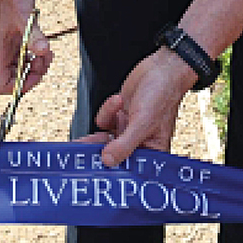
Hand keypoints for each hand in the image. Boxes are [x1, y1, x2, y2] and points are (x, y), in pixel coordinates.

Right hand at [0, 0, 51, 95]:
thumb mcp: (25, 16)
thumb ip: (34, 37)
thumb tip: (43, 53)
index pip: (1, 84)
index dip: (20, 86)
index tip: (36, 73)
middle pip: (12, 77)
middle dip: (32, 73)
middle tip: (45, 59)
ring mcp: (5, 40)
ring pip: (19, 64)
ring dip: (35, 62)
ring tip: (46, 51)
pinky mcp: (12, 32)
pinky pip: (23, 51)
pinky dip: (34, 51)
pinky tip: (42, 42)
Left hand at [94, 50, 196, 166]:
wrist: (162, 67)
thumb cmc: (162, 95)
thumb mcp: (143, 122)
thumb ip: (124, 144)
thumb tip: (108, 161)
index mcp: (152, 151)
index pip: (130, 169)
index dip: (113, 172)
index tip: (94, 174)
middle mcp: (139, 143)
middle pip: (113, 156)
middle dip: (98, 153)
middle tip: (79, 156)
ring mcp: (128, 129)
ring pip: (104, 140)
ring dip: (101, 129)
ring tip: (94, 129)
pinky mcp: (119, 116)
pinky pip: (104, 121)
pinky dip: (108, 110)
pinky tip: (118, 100)